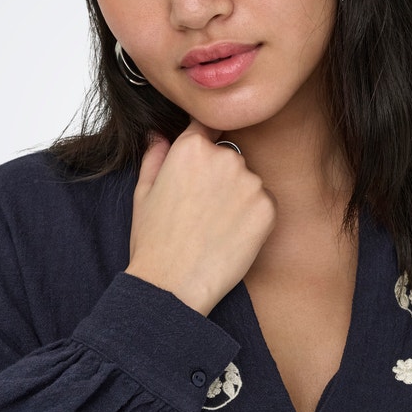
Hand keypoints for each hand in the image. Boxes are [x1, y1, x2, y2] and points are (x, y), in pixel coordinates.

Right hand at [125, 120, 275, 314]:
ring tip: (215, 227)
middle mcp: (224, 157)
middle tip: (202, 210)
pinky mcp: (268, 207)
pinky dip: (253, 217)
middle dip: (220, 176)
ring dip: (238, 197)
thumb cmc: (153, 241)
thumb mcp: (143, 191)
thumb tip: (160, 135)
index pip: (207, 127)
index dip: (205, 145)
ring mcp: (250, 182)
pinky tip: (231, 237)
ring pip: (249, 181)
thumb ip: (155, 155)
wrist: (173, 285)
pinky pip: (265, 204)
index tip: (201, 166)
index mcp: (192, 147)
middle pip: (230, 156)